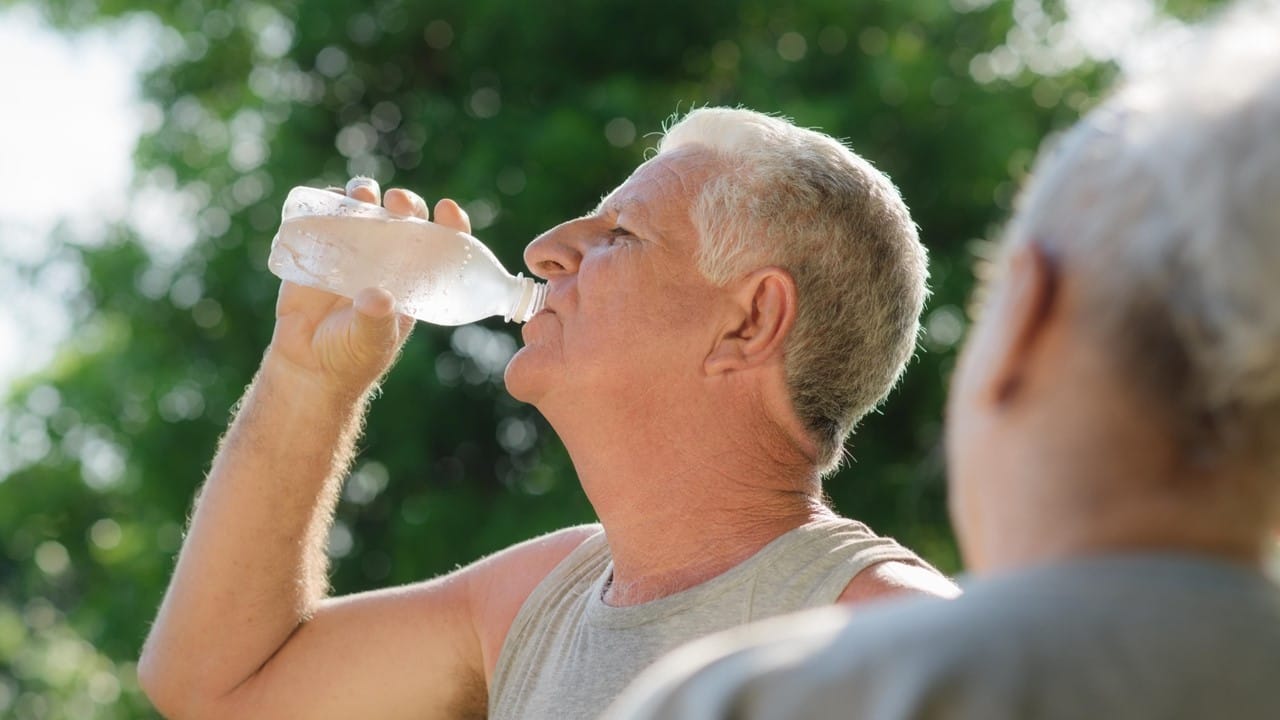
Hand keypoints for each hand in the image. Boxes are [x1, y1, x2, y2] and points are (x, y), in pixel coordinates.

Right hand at [265, 177, 473, 395]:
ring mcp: (353, 251)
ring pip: (365, 210)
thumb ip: (375, 321)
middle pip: (404, 219)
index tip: (447, 209)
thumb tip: (378, 298)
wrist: (306, 365)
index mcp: (414, 280)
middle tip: (397, 202)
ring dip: (366, 195)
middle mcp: (387, 259)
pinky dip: (328, 202)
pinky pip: (325, 218)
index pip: (441, 245)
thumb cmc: (350, 358)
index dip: (449, 225)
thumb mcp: (369, 343)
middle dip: (406, 204)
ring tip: (362, 194)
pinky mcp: (319, 249)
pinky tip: (330, 197)